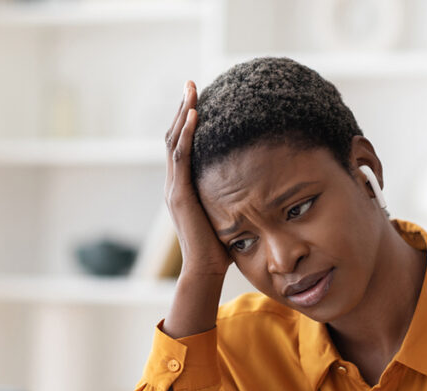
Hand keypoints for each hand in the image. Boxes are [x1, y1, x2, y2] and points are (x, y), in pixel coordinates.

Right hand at [165, 81, 230, 278]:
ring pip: (174, 141)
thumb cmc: (220, 249)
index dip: (186, 121)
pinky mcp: (179, 194)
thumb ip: (230, 197)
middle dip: (182, 108)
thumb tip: (253, 184)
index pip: (182, 146)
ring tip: (191, 89)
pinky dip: (186, 134)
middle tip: (191, 84)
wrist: (205, 271)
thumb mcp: (225, 214)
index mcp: (183, 188)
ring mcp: (174, 188)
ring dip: (182, 113)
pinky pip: (181, 157)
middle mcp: (174, 184)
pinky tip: (194, 115)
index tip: (197, 99)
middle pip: (173, 136)